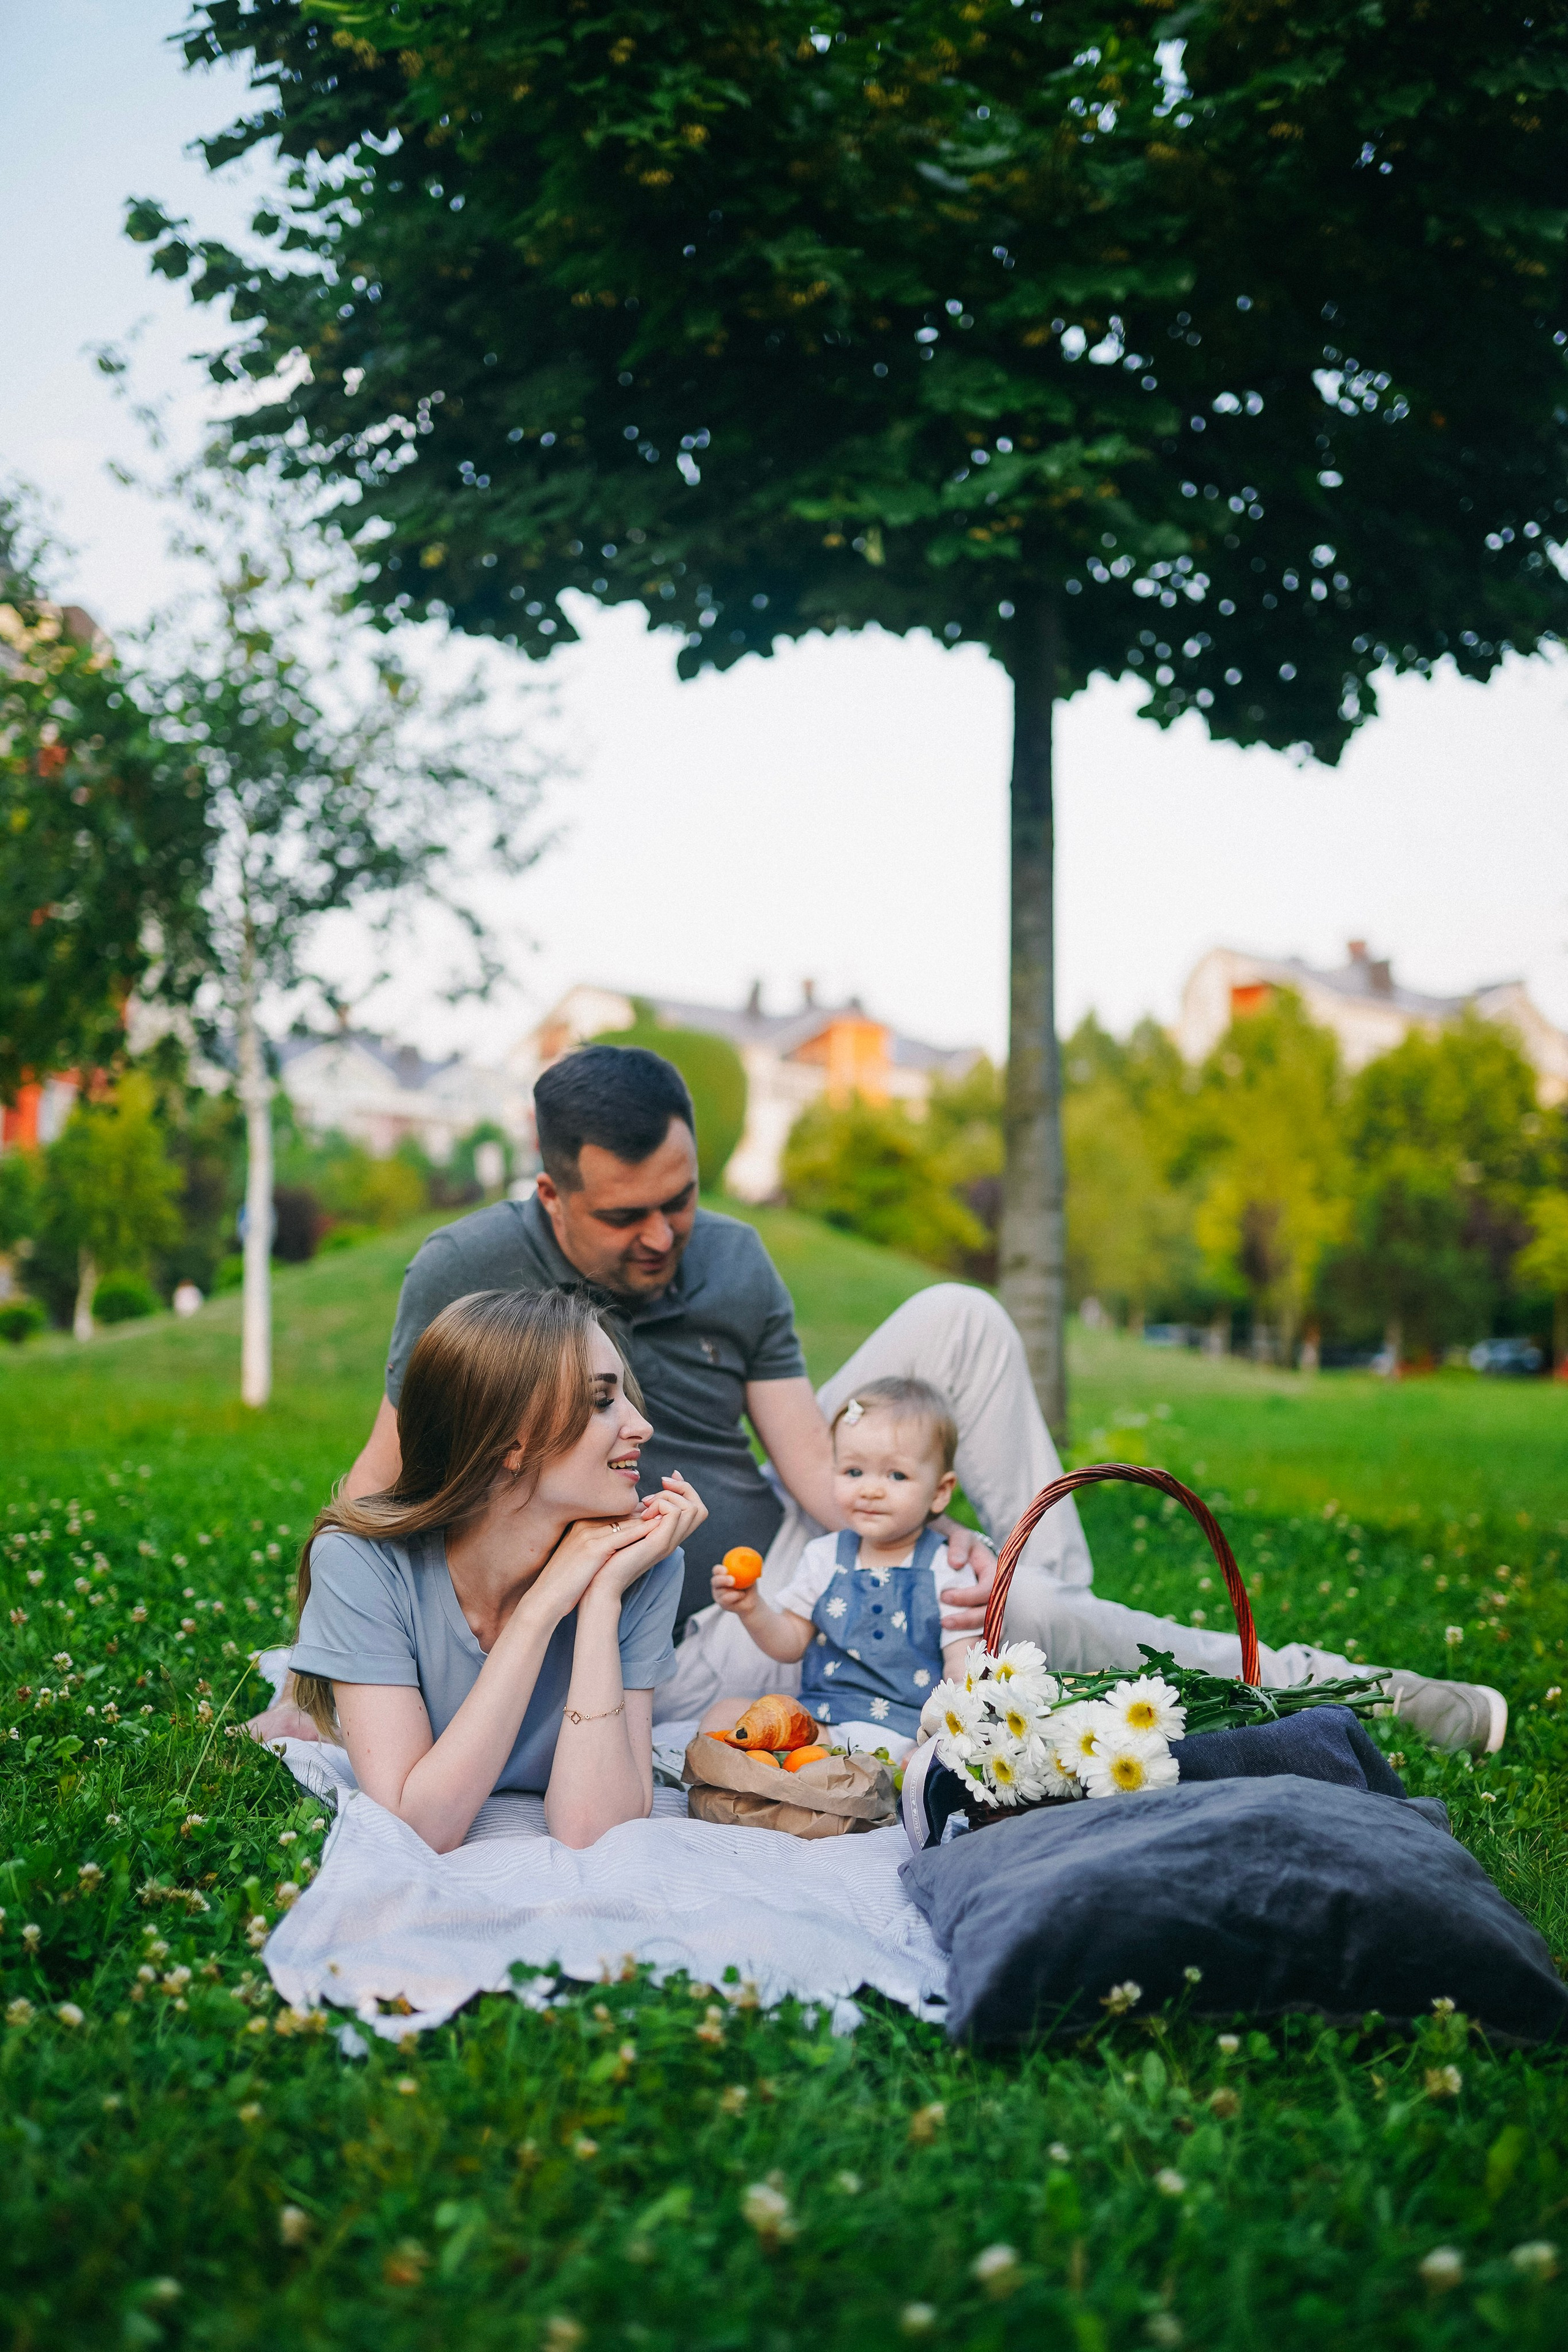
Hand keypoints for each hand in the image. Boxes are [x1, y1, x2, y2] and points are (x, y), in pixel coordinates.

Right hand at [530, 1512, 657, 1623]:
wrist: (546, 1598)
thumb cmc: (564, 1582)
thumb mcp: (580, 1557)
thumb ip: (596, 1545)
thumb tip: (617, 1544)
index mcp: (581, 1525)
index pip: (614, 1513)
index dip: (636, 1514)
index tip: (655, 1515)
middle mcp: (584, 1524)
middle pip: (621, 1513)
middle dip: (645, 1513)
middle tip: (667, 1512)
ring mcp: (587, 1534)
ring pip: (624, 1521)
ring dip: (648, 1518)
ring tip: (669, 1516)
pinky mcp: (592, 1548)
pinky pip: (622, 1536)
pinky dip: (641, 1531)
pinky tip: (657, 1529)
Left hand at [584, 1474, 707, 1604]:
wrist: (603, 1583)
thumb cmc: (610, 1556)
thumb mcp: (630, 1529)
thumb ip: (642, 1514)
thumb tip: (647, 1495)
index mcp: (669, 1536)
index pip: (696, 1510)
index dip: (685, 1489)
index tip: (667, 1479)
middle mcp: (674, 1540)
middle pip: (700, 1508)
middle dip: (682, 1489)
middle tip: (658, 1487)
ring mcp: (669, 1542)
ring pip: (691, 1508)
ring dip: (668, 1497)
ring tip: (647, 1504)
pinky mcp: (659, 1543)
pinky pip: (675, 1513)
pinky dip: (661, 1504)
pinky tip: (643, 1514)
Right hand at [710, 1562, 758, 1616]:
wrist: (751, 1600)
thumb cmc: (749, 1585)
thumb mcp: (750, 1575)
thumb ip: (749, 1567)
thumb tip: (751, 1558)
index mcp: (722, 1574)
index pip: (716, 1570)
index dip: (719, 1570)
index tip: (726, 1570)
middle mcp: (718, 1584)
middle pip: (715, 1581)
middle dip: (723, 1580)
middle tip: (733, 1580)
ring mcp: (718, 1594)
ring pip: (721, 1592)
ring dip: (734, 1591)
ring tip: (742, 1591)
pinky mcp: (721, 1603)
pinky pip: (725, 1600)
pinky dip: (735, 1597)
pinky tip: (741, 1596)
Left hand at [936, 1522, 997, 1636]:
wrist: (949, 1545)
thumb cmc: (956, 1541)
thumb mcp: (958, 1535)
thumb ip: (959, 1545)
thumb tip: (955, 1563)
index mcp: (993, 1571)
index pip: (988, 1590)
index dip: (968, 1597)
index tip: (944, 1596)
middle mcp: (995, 1590)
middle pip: (991, 1613)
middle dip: (967, 1620)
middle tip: (943, 1621)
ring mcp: (988, 1603)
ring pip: (990, 1625)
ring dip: (970, 1633)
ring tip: (946, 1632)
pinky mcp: (979, 1613)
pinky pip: (983, 1631)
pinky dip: (974, 1640)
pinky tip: (958, 1646)